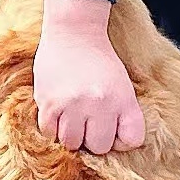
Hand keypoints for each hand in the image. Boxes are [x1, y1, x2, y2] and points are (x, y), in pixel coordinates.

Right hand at [33, 0, 144, 153]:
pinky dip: (53, 128)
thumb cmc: (101, 61)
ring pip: (72, 143)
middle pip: (99, 147)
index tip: (114, 130)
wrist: (74, 32)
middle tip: (89, 124)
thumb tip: (114, 146)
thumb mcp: (123, 85)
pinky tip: (58, 113)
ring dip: (72, 135)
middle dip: (94, 140)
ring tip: (73, 118)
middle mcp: (100, 104)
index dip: (122, 140)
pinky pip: (50, 133)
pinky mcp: (48, 103)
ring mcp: (72, 105)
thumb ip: (123, 115)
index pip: (131, 141)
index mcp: (123, 99)